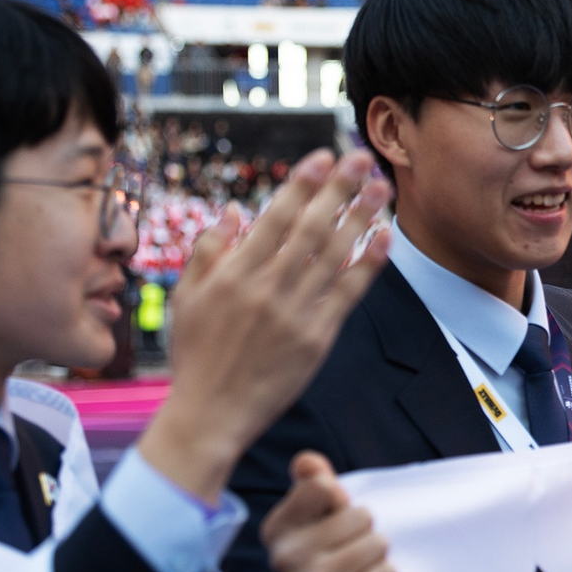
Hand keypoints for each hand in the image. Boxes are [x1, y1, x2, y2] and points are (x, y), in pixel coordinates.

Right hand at [138, 149, 391, 503]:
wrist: (211, 414)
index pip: (273, 217)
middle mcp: (266, 290)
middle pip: (310, 229)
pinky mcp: (316, 339)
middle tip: (362, 158)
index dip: (302, 185)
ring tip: (381, 188)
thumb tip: (232, 210)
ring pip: (334, 256)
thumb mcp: (187, 298)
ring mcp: (294, 315)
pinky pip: (348, 295)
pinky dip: (367, 265)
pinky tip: (384, 239)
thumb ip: (208, 250)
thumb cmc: (196, 355)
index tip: (323, 157)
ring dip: (361, 218)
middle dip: (339, 189)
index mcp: (233, 275)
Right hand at [261, 451, 396, 571]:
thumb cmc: (335, 554)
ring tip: (360, 571)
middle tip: (352, 552)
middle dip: (366, 531)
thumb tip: (308, 462)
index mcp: (276, 529)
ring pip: (377, 544)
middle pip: (359, 516)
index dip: (342, 500)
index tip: (333, 519)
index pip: (322, 486)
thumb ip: (316, 482)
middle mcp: (284, 559)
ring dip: (379, 556)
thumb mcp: (322, 514)